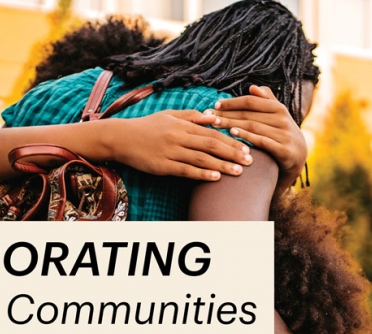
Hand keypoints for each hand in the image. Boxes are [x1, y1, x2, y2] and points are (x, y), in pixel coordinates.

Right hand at [108, 110, 252, 181]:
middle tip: (250, 161)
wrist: (121, 137)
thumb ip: (192, 116)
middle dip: (232, 153)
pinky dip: (201, 174)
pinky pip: (185, 170)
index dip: (231, 140)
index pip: (212, 133)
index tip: (247, 147)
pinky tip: (215, 178)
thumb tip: (214, 117)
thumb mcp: (169, 116)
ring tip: (238, 172)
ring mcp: (170, 151)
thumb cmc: (146, 127)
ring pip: (201, 159)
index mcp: (182, 124)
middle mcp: (178, 137)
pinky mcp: (162, 165)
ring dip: (221, 166)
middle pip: (211, 145)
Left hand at [204, 85, 307, 190]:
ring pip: (253, 126)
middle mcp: (282, 118)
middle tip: (208, 116)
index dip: (232, 102)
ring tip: (215, 124)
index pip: (251, 101)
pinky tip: (232, 134)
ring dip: (232, 124)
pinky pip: (262, 141)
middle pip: (249, 114)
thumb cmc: (280, 133)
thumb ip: (266, 101)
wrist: (297, 157)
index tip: (215, 105)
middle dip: (226, 114)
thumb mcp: (276, 116)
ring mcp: (284, 134)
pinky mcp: (284, 150)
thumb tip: (253, 87)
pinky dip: (246, 137)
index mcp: (278, 108)